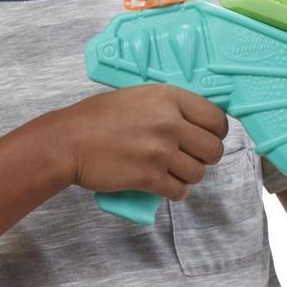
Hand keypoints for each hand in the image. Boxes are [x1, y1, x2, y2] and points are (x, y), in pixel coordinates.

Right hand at [52, 84, 228, 200]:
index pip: (216, 118)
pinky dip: (174, 191)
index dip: (217, 132)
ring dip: (189, 176)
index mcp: (169, 98)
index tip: (209, 137)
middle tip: (191, 157)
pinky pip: (179, 191)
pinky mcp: (149, 177)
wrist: (68, 141)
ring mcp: (160, 151)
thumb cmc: (97, 117)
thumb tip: (194, 120)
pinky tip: (164, 184)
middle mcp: (169, 123)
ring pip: (198, 173)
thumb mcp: (138, 96)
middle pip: (213, 149)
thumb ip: (168, 106)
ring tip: (173, 171)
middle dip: (206, 157)